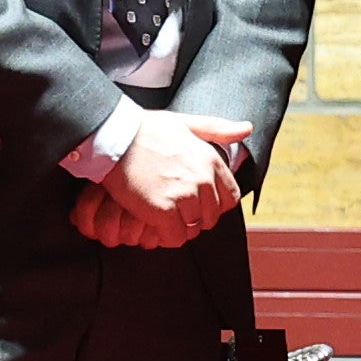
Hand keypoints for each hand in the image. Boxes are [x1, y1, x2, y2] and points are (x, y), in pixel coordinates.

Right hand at [96, 113, 249, 246]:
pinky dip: (164, 236)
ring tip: (159, 216)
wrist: (113, 135)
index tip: (195, 203)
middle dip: (194, 218)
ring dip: (177, 227)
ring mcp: (184, 196)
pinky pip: (174, 238)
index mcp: (211, 160)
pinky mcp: (163, 210)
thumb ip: (218, 129)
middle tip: (173, 211)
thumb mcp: (186, 123)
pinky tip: (151, 224)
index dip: (214, 205)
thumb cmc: (145, 129)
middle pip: (211, 217)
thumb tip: (247, 128)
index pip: (230, 198)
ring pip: (192, 229)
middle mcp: (203, 179)